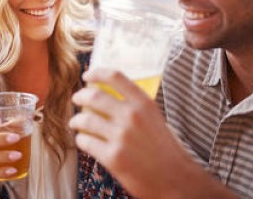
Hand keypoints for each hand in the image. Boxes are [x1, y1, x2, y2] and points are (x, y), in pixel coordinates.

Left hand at [69, 68, 235, 198]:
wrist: (176, 179)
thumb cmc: (165, 149)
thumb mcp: (154, 118)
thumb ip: (135, 106)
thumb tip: (108, 95)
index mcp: (143, 103)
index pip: (115, 77)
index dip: (97, 73)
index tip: (87, 75)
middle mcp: (131, 116)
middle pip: (94, 96)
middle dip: (80, 96)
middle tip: (76, 99)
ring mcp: (121, 137)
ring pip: (85, 119)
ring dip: (76, 120)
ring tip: (75, 122)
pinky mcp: (112, 157)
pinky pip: (85, 142)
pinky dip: (80, 139)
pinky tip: (83, 140)